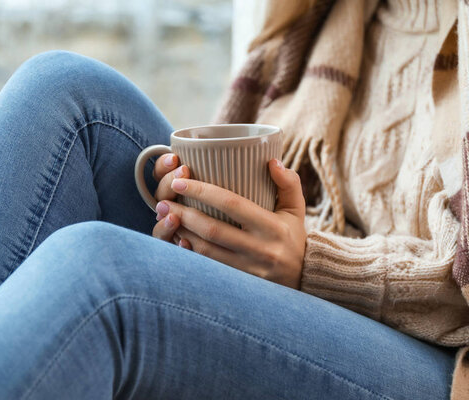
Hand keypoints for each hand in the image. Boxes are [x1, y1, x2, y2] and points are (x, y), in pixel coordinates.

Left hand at [152, 159, 306, 288]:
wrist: (305, 277)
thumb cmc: (294, 236)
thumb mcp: (296, 209)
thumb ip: (288, 182)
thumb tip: (271, 160)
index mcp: (272, 226)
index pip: (232, 204)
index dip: (203, 192)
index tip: (181, 182)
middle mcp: (260, 249)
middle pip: (213, 229)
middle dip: (184, 214)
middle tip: (164, 203)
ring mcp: (248, 269)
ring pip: (206, 251)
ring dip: (182, 233)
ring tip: (165, 219)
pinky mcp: (240, 283)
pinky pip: (208, 267)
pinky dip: (190, 253)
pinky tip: (177, 240)